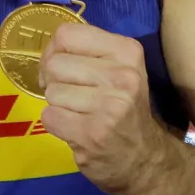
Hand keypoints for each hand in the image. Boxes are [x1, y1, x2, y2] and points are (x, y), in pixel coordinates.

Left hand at [38, 23, 174, 194]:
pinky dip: (56, 124)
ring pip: (51, 92)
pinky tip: (77, 129)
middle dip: (55, 81)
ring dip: (58, 105)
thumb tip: (49, 49)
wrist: (146, 160)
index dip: (55, 51)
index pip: (66, 34)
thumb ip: (88, 51)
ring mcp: (108, 106)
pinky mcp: (92, 134)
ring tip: (80, 114)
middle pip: (54, 64)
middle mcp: (122, 76)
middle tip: (74, 95)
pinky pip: (49, 116)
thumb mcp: (120, 68)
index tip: (65, 68)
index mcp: (127, 51)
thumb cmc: (125, 108)